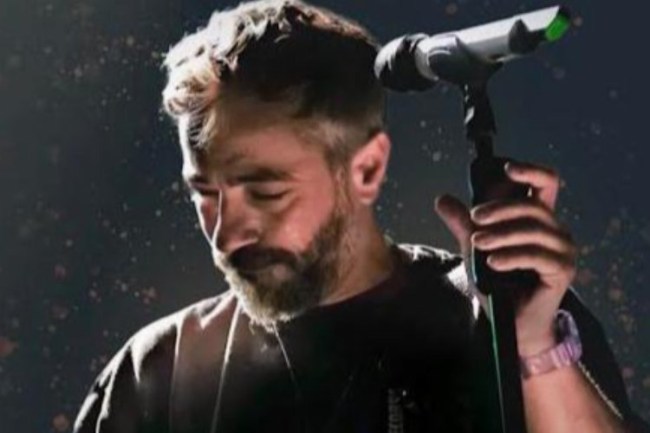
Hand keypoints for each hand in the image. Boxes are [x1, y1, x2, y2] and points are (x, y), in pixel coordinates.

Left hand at [434, 160, 577, 355]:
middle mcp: (556, 230)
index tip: (506, 167)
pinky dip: (512, 256)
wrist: (511, 323)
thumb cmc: (498, 283)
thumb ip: (463, 224)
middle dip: (501, 208)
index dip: (530, 170)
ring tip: (477, 243)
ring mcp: (563, 250)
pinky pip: (538, 256)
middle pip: (533, 206)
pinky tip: (492, 262)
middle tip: (474, 217)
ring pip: (534, 230)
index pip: (546, 182)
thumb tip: (442, 199)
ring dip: (502, 234)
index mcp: (539, 218)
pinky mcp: (563, 270)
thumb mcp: (475, 249)